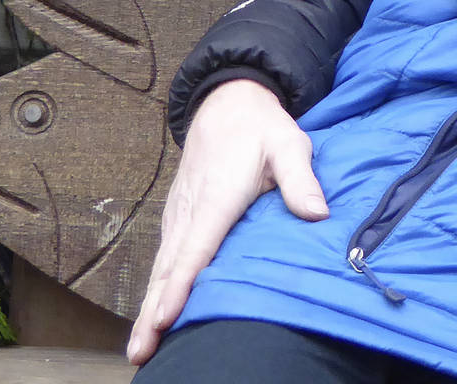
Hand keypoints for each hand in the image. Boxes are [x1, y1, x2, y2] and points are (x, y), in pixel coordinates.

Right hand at [125, 78, 326, 363]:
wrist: (228, 102)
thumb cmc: (261, 127)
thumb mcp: (289, 143)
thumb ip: (300, 178)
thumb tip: (317, 212)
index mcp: (217, 198)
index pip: (196, 249)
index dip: (180, 286)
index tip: (165, 318)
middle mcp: (190, 211)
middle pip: (168, 269)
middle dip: (152, 313)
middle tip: (140, 353)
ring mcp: (180, 216)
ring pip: (162, 268)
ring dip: (147, 308)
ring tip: (139, 348)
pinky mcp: (179, 218)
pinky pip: (165, 258)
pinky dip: (155, 289)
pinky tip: (152, 315)